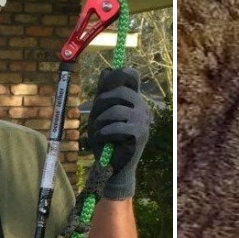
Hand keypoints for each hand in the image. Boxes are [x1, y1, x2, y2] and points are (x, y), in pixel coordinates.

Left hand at [87, 67, 149, 199]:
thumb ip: (103, 94)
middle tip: (95, 117)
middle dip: (102, 102)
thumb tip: (105, 71)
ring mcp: (143, 120)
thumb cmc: (106, 140)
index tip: (107, 81)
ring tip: (97, 131)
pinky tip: (101, 138)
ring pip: (117, 109)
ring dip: (101, 121)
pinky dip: (104, 132)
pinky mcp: (140, 134)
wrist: (113, 166)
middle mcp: (142, 106)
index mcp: (134, 99)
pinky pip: (117, 126)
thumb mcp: (101, 113)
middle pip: (121, 91)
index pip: (132, 76)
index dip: (120, 73)